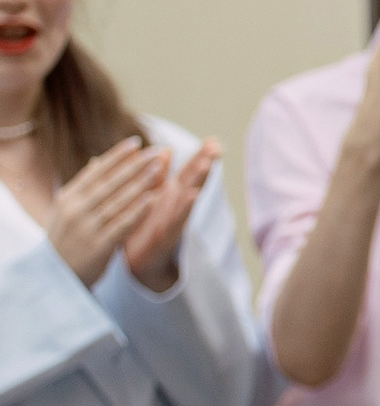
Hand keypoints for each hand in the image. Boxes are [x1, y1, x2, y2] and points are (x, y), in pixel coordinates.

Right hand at [47, 139, 166, 285]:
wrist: (54, 276)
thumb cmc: (65, 239)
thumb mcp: (66, 210)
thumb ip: (84, 187)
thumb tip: (97, 160)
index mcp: (68, 198)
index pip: (95, 172)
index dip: (116, 156)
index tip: (136, 143)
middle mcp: (76, 209)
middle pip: (110, 182)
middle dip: (135, 165)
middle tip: (156, 151)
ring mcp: (87, 227)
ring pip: (118, 200)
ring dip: (141, 183)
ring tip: (160, 168)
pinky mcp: (99, 246)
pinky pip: (122, 224)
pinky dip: (137, 210)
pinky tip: (153, 199)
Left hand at [122, 139, 218, 292]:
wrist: (137, 264)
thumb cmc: (144, 227)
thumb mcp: (150, 196)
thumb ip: (157, 174)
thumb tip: (165, 149)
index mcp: (170, 194)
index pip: (189, 172)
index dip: (200, 156)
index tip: (214, 141)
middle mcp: (176, 205)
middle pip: (193, 181)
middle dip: (204, 163)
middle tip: (217, 147)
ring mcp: (173, 220)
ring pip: (188, 196)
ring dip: (198, 181)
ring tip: (207, 164)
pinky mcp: (165, 235)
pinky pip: (176, 219)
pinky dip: (184, 207)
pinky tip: (192, 195)